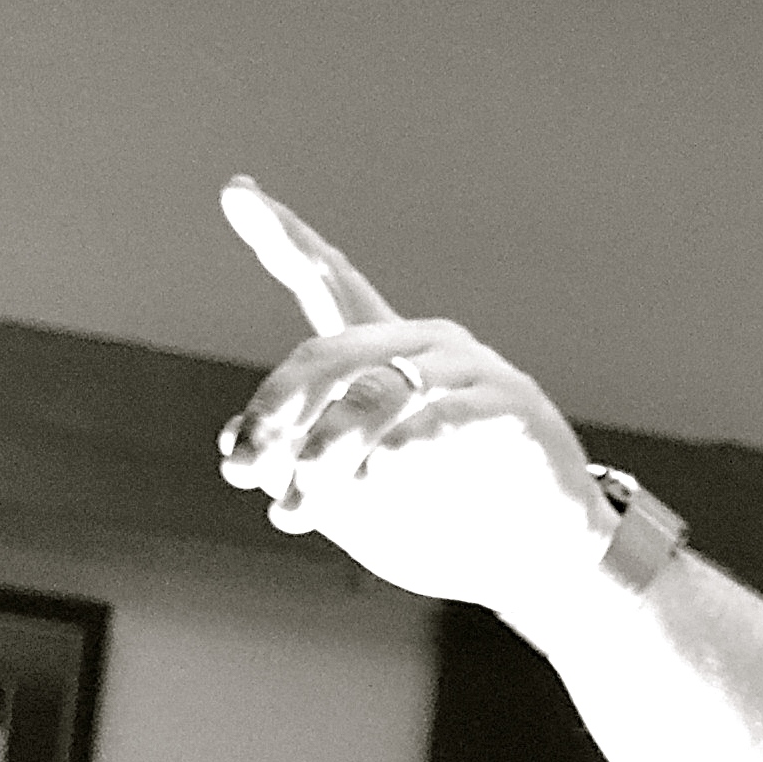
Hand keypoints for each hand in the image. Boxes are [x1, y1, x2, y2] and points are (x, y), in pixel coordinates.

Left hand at [211, 180, 618, 625]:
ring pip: (373, 390)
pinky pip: (440, 418)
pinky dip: (397, 452)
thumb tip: (225, 445)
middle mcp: (426, 348)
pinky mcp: (513, 408)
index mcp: (385, 358)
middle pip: (327, 353)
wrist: (537, 569)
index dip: (282, 238)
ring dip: (323, 452)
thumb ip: (296, 469)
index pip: (328, 284)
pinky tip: (375, 478)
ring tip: (296, 509)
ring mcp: (473, 372)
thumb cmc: (444, 528)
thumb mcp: (351, 502)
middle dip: (272, 411)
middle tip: (239, 469)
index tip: (236, 192)